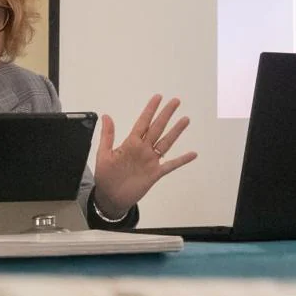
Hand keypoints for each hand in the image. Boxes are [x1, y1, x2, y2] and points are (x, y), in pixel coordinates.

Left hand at [93, 95, 197, 218]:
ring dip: (175, 131)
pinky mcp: (154, 174)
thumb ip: (107, 136)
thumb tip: (106, 116)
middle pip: (157, 128)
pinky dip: (181, 160)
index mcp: (130, 143)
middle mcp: (143, 149)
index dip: (150, 110)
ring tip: (185, 120)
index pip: (142, 122)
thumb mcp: (103, 154)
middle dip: (166, 115)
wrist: (110, 197)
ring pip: (165, 142)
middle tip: (175, 101)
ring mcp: (150, 161)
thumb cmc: (105, 177)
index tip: (158, 97)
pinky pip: (170, 165)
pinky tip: (192, 154)